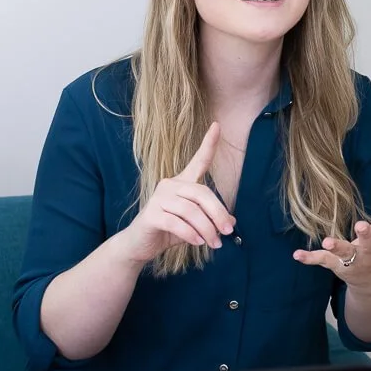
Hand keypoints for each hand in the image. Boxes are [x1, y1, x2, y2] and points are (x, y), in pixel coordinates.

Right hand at [121, 124, 234, 264]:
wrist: (139, 245)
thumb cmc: (168, 231)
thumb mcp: (194, 225)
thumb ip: (210, 219)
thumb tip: (231, 222)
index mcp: (181, 183)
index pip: (198, 161)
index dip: (208, 144)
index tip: (217, 125)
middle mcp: (169, 185)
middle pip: (202, 193)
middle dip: (218, 213)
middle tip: (227, 232)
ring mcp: (158, 198)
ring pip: (191, 211)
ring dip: (206, 229)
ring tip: (214, 243)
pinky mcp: (151, 214)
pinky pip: (177, 223)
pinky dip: (191, 234)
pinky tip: (198, 242)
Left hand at [293, 179, 370, 287]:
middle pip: (369, 241)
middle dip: (365, 234)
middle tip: (360, 225)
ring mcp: (355, 259)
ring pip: (346, 253)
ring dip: (337, 248)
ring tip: (328, 242)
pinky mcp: (339, 266)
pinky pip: (324, 262)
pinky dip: (310, 259)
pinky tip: (298, 255)